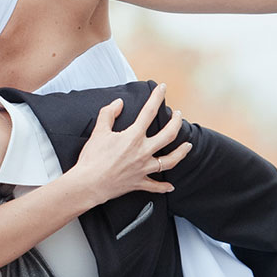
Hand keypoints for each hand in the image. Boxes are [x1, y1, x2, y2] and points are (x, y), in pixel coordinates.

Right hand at [65, 83, 191, 204]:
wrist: (88, 184)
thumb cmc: (92, 159)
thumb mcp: (98, 131)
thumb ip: (108, 114)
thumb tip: (118, 103)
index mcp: (133, 137)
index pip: (149, 112)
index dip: (157, 97)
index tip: (162, 88)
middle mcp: (143, 152)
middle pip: (169, 135)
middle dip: (176, 122)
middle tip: (178, 115)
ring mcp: (143, 168)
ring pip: (170, 161)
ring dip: (181, 152)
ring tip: (188, 146)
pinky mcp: (139, 183)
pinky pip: (155, 186)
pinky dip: (164, 187)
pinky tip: (170, 186)